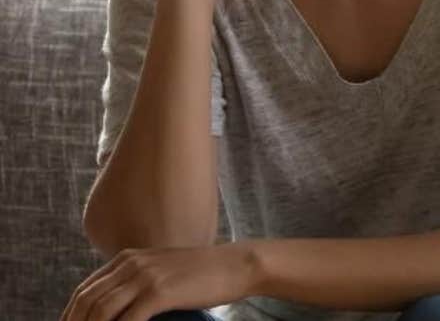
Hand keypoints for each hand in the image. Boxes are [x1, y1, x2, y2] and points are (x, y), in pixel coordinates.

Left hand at [60, 243, 256, 320]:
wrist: (236, 264)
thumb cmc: (204, 272)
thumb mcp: (163, 269)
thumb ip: (138, 279)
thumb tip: (118, 305)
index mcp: (128, 258)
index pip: (84, 290)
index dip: (70, 315)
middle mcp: (131, 263)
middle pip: (87, 302)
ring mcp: (146, 276)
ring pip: (101, 312)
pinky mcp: (161, 291)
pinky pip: (128, 320)